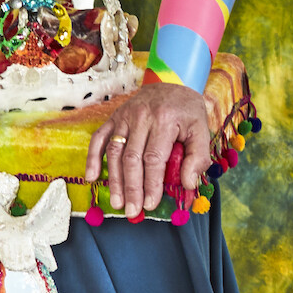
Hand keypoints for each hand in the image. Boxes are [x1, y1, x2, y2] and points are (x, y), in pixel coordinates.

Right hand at [85, 81, 213, 219]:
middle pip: (132, 158)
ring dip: (114, 180)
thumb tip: (187, 184)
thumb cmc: (187, 110)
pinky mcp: (114, 117)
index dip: (151, 183)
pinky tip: (91, 177)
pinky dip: (93, 157)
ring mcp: (125, 117)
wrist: (172, 82)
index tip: (150, 204)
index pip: (154, 158)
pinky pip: (99, 138)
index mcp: (164, 121)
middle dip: (131, 188)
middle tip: (132, 211)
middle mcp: (141, 117)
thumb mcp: (201, 129)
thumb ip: (198, 157)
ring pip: (115, 152)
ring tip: (117, 202)